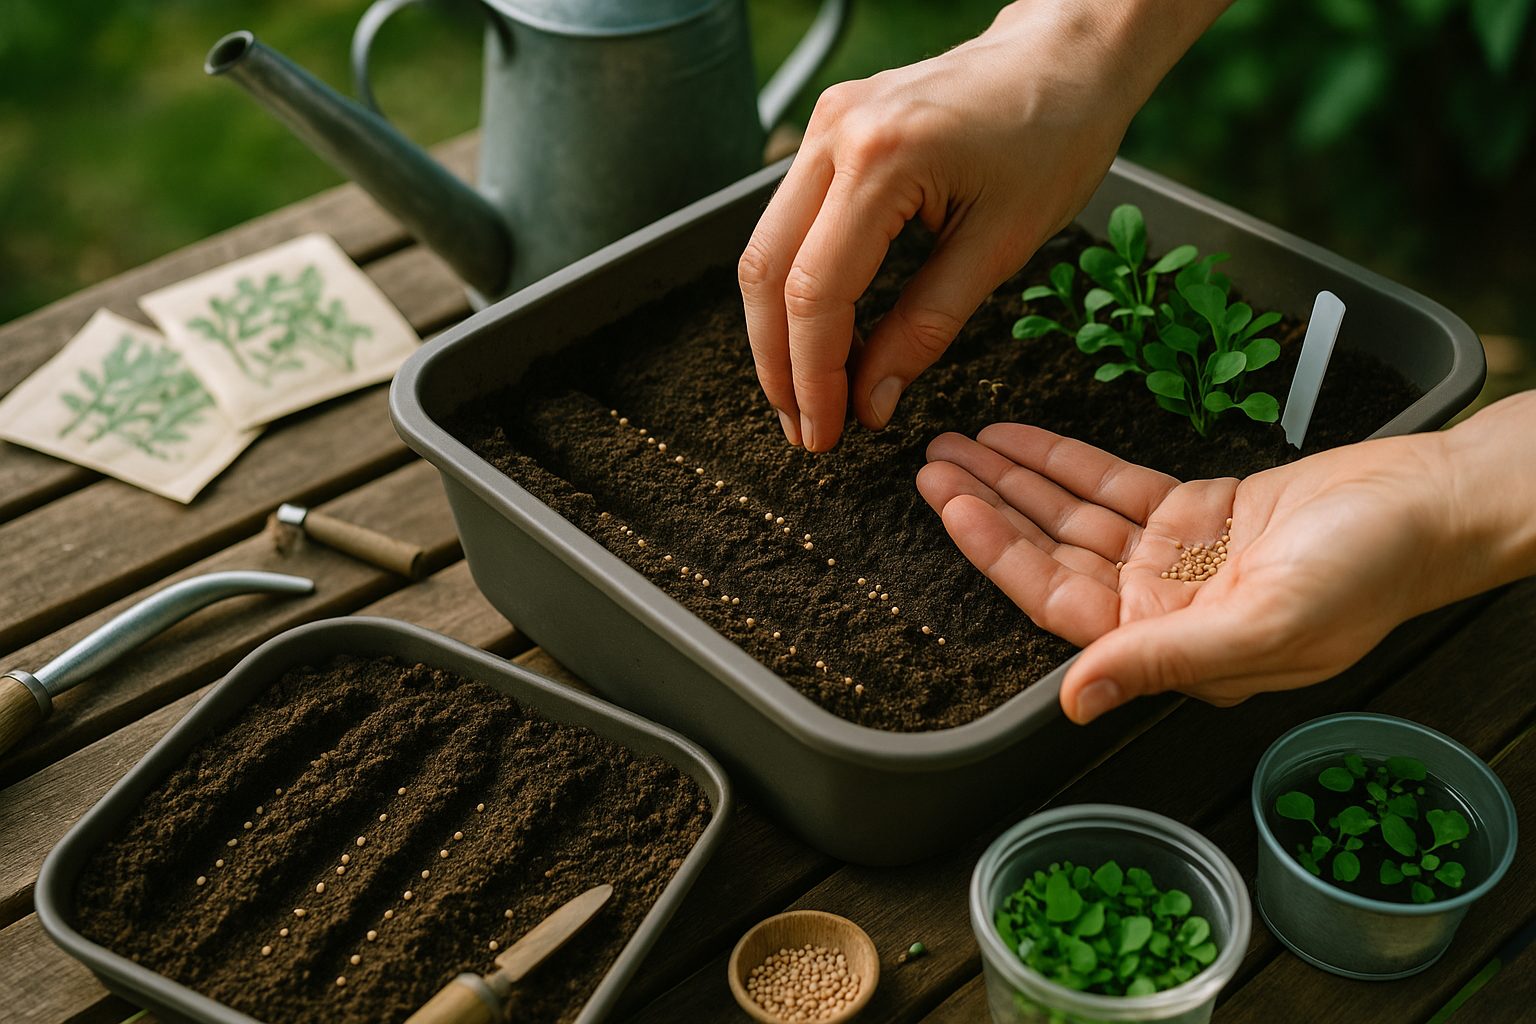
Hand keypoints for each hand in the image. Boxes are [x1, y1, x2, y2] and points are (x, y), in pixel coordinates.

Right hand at [739, 1, 1231, 450]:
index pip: (815, 293)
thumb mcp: (1001, 247)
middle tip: (804, 429)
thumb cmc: (1054, 134)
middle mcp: (835, 134)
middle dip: (777, 363)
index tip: (827, 433)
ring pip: (765, 248)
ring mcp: (825, 126)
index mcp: (881, 159)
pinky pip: (790, 222)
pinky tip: (819, 336)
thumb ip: (926, 328)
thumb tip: (871, 401)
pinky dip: (795, 287)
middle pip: (766, 271)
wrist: (1065, 54)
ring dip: (777, 330)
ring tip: (806, 394)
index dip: (813, 376)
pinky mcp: (830, 130)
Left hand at [916, 422, 1470, 722]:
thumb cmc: (1366, 575)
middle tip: (932, 464)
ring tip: (957, 443)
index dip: (995, 552)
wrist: (1431, 508)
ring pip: (1072, 514)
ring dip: (1015, 479)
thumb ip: (1162, 660)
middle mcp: (1159, 607)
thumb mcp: (1265, 625)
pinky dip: (1065, 460)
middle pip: (1050, 552)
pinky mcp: (1195, 512)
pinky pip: (1112, 484)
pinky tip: (1019, 437)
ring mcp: (1174, 558)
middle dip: (989, 507)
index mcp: (1168, 647)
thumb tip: (1076, 702)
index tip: (948, 505)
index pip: (1054, 599)